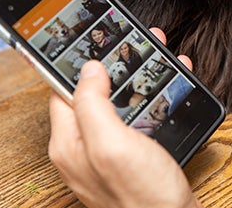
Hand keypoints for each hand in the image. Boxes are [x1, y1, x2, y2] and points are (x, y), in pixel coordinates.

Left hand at [48, 28, 201, 207]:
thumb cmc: (143, 196)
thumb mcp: (111, 144)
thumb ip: (92, 104)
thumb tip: (87, 70)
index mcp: (70, 143)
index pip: (61, 91)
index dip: (74, 64)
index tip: (87, 39)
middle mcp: (84, 149)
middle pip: (92, 95)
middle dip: (113, 66)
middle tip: (133, 41)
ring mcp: (109, 155)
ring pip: (118, 104)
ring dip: (137, 78)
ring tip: (158, 54)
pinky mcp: (133, 160)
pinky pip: (137, 119)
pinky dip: (153, 99)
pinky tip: (170, 88)